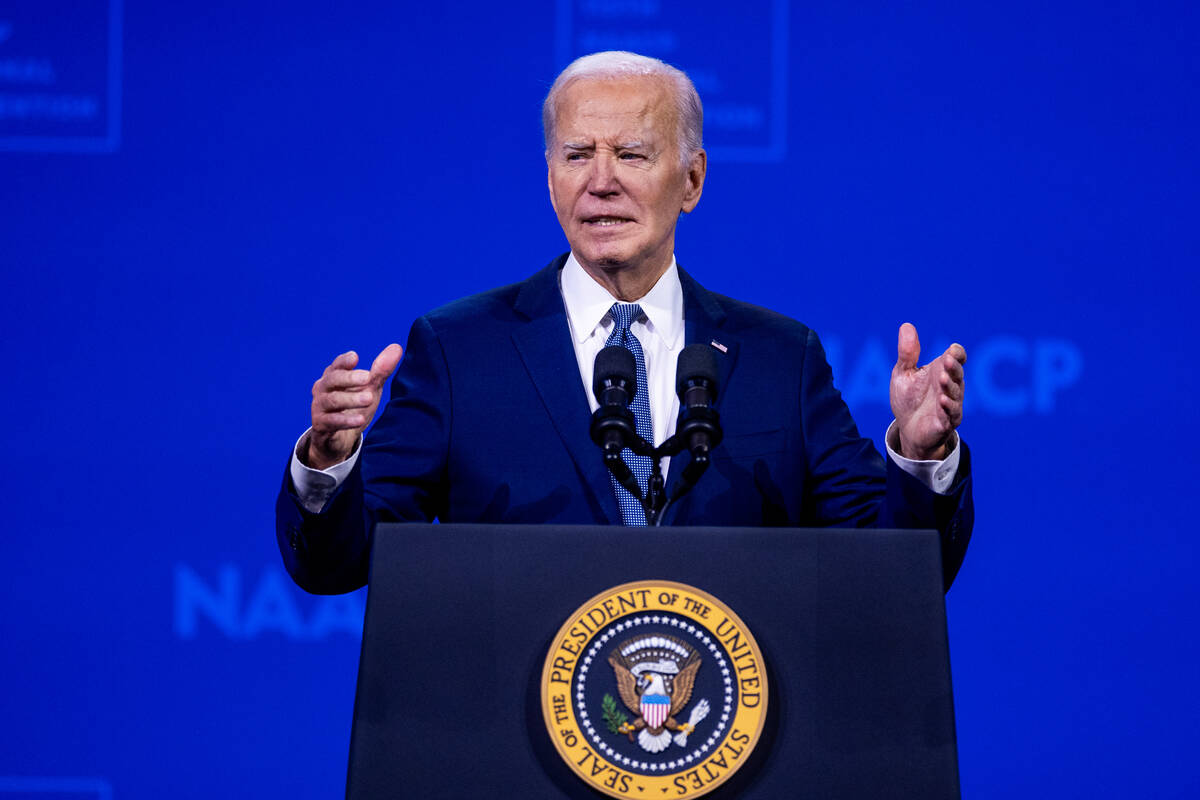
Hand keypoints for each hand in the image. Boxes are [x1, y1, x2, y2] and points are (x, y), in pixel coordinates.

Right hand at [306, 344, 402, 469]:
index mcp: (333, 376)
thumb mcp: (369, 388)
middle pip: (332, 380)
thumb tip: (397, 347)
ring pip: (332, 400)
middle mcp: (322, 389)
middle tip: (368, 378)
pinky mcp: (320, 425)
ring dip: (351, 399)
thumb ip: (380, 370)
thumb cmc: (354, 406)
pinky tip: (360, 419)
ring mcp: (319, 407)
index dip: (344, 361)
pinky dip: (346, 420)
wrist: (339, 438)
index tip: (355, 357)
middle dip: (349, 378)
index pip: (337, 365)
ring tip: (369, 398)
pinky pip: (331, 421)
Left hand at [889, 323, 965, 460]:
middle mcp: (950, 385)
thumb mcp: (904, 374)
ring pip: (956, 393)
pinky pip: (951, 414)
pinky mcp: (946, 421)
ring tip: (943, 379)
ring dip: (950, 386)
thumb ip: (907, 353)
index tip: (951, 351)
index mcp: (941, 370)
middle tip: (946, 361)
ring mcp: (950, 403)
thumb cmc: (909, 399)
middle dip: (953, 367)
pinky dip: (948, 407)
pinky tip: (943, 401)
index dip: (957, 353)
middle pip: (957, 373)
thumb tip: (906, 325)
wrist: (908, 429)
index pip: (957, 357)